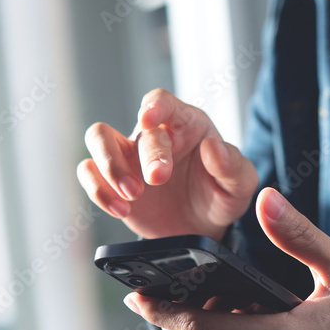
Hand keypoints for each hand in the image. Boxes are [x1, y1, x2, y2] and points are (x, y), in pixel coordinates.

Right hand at [77, 89, 257, 240]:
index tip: (149, 118)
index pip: (163, 101)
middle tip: (158, 180)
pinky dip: (98, 189)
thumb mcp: (239, 184)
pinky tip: (120, 209)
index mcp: (185, 124)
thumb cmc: (220, 195)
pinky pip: (89, 171)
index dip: (154, 105)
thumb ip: (233, 165)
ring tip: (132, 195)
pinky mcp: (111, 180)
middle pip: (139, 132)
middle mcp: (153, 135)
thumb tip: (214, 146)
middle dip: (147, 156)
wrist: (202, 228)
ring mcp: (128, 156)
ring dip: (110, 165)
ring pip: (98, 138)